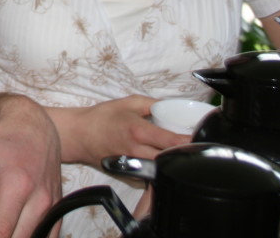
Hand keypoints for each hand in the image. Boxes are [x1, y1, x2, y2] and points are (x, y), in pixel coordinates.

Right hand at [52, 95, 189, 167]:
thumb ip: (152, 103)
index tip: (200, 138)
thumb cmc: (102, 117)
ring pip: (160, 170)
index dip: (187, 141)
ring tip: (179, 155)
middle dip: (182, 154)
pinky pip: (149, 176)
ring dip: (170, 163)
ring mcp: (132, 165)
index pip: (169, 140)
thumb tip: (171, 106)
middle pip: (168, 159)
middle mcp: (136, 150)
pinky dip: (157, 170)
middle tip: (193, 148)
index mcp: (138, 130)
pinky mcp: (128, 175)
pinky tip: (160, 162)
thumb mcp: (128, 102)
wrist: (79, 135)